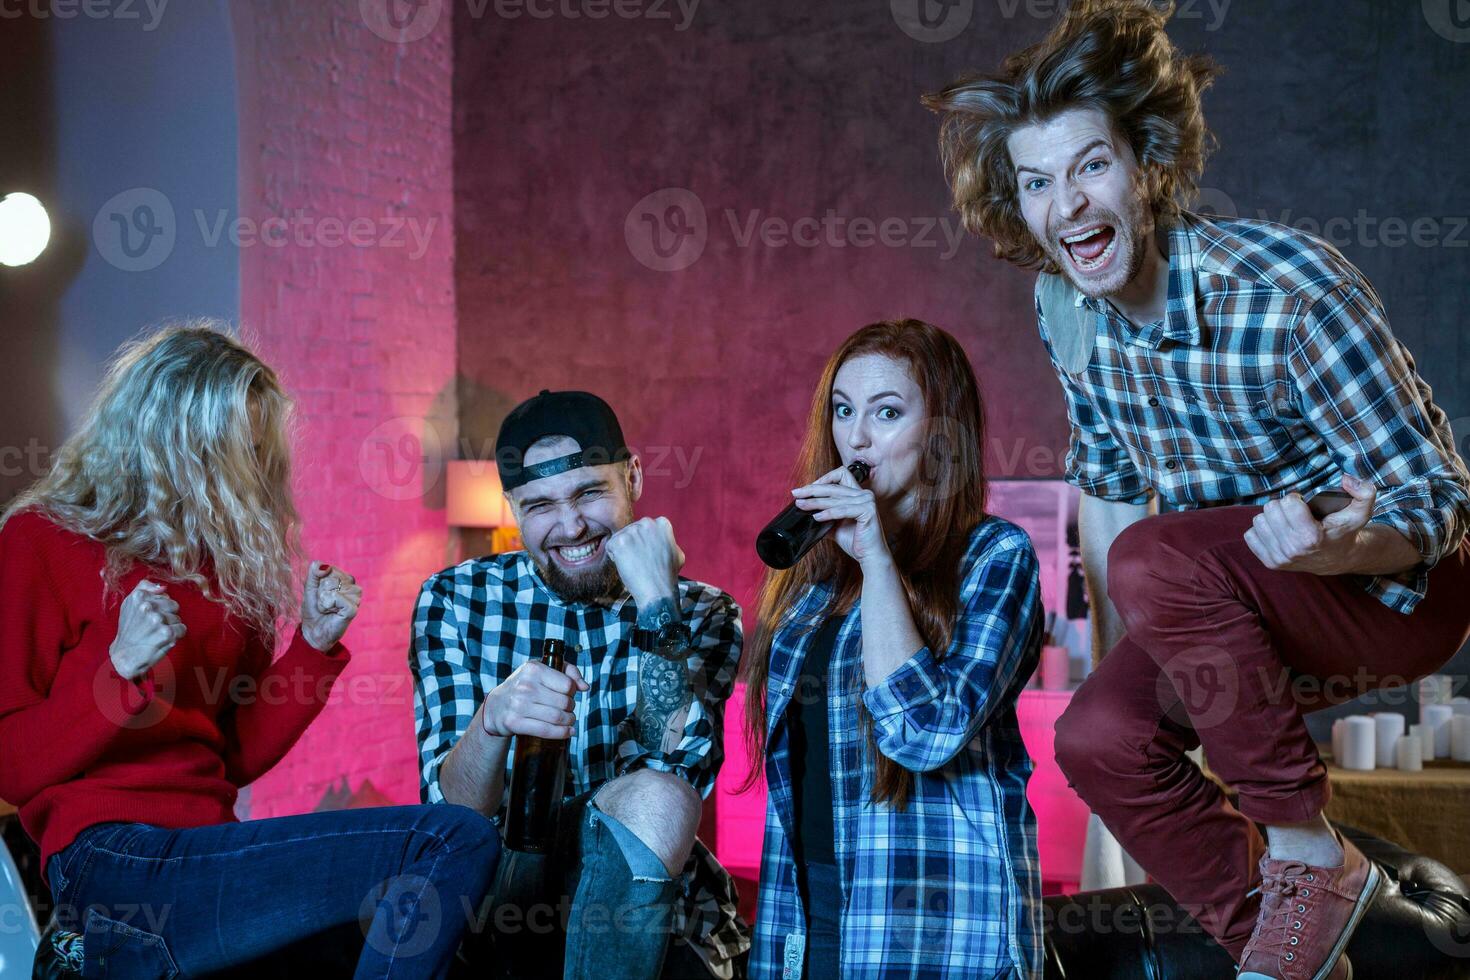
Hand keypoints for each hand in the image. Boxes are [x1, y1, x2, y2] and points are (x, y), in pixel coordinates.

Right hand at [110, 581, 185, 679]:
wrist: (125, 655)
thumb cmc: (129, 629)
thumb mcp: (129, 604)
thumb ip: (144, 588)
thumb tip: (163, 586)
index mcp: (138, 596)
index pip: (165, 596)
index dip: (159, 608)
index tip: (147, 617)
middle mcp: (147, 606)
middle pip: (174, 606)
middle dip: (167, 616)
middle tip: (152, 627)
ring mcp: (157, 619)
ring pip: (177, 618)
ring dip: (170, 627)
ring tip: (155, 634)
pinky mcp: (167, 632)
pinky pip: (182, 629)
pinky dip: (176, 636)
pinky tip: (163, 640)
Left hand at [301, 562, 361, 650]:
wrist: (313, 631)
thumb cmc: (313, 610)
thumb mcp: (309, 588)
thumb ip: (314, 573)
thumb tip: (325, 566)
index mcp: (344, 580)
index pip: (331, 569)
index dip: (320, 581)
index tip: (319, 593)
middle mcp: (352, 587)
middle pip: (334, 577)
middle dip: (322, 590)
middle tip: (323, 602)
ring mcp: (354, 598)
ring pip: (337, 587)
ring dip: (325, 598)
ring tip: (327, 607)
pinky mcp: (353, 609)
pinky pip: (338, 598)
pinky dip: (329, 604)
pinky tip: (332, 612)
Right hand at [482, 658, 588, 739]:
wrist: (496, 706)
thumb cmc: (524, 686)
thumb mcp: (541, 670)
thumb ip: (567, 671)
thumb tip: (585, 687)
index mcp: (533, 669)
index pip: (567, 685)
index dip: (572, 692)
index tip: (567, 695)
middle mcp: (525, 686)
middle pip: (564, 702)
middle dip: (571, 708)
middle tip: (568, 710)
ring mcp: (518, 705)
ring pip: (557, 717)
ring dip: (569, 721)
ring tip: (569, 720)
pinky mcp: (515, 723)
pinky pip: (546, 730)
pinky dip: (561, 733)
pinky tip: (568, 732)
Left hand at [606, 516, 684, 608]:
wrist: (657, 591)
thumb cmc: (667, 576)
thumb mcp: (677, 553)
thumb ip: (667, 541)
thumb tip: (660, 538)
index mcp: (662, 523)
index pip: (645, 529)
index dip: (645, 544)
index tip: (649, 556)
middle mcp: (647, 523)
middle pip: (631, 531)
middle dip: (633, 545)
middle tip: (641, 562)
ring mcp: (632, 531)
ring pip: (620, 538)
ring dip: (624, 552)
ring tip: (635, 565)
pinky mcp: (619, 541)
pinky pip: (610, 547)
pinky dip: (615, 558)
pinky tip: (627, 566)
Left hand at [791, 465, 891, 567]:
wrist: (868, 556)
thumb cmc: (854, 541)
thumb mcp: (835, 525)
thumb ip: (824, 515)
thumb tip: (805, 510)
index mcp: (857, 494)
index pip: (840, 474)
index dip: (823, 478)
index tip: (807, 488)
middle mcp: (864, 494)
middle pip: (834, 486)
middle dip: (812, 490)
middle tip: (796, 493)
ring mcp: (867, 501)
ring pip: (835, 498)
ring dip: (816, 502)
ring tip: (802, 505)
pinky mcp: (868, 511)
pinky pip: (843, 510)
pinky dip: (828, 513)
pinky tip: (817, 517)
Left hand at [1244, 475, 1376, 574]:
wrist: (1338, 559)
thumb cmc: (1345, 531)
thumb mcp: (1361, 510)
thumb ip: (1363, 490)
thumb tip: (1346, 478)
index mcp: (1311, 536)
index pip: (1287, 503)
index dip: (1295, 499)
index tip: (1303, 504)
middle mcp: (1292, 549)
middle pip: (1270, 509)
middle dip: (1282, 506)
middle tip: (1294, 512)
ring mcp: (1279, 558)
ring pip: (1258, 521)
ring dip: (1271, 517)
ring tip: (1286, 521)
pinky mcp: (1269, 562)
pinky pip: (1250, 535)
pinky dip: (1262, 530)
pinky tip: (1277, 531)